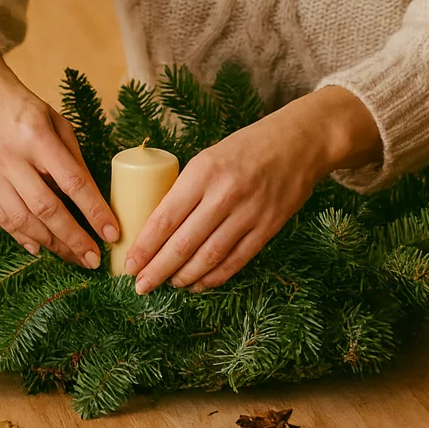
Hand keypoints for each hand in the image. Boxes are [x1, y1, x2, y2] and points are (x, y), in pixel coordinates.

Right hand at [0, 34, 119, 266]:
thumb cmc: (22, 106)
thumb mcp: (55, 121)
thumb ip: (72, 158)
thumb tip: (91, 200)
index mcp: (37, 135)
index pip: (73, 182)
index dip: (94, 211)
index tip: (112, 233)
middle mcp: (10, 156)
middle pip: (47, 208)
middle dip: (73, 239)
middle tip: (93, 259)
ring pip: (23, 220)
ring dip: (51, 244)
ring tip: (72, 256)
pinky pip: (0, 218)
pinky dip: (22, 236)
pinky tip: (41, 247)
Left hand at [125, 87, 380, 294]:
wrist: (299, 142)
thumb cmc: (246, 147)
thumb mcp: (209, 157)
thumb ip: (188, 188)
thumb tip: (159, 226)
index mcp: (203, 171)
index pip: (165, 217)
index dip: (145, 246)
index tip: (129, 264)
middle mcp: (224, 194)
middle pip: (183, 244)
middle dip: (158, 270)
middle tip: (141, 286)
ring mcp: (249, 213)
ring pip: (208, 258)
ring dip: (184, 277)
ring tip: (169, 285)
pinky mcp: (268, 228)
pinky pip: (236, 261)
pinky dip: (214, 277)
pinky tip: (199, 283)